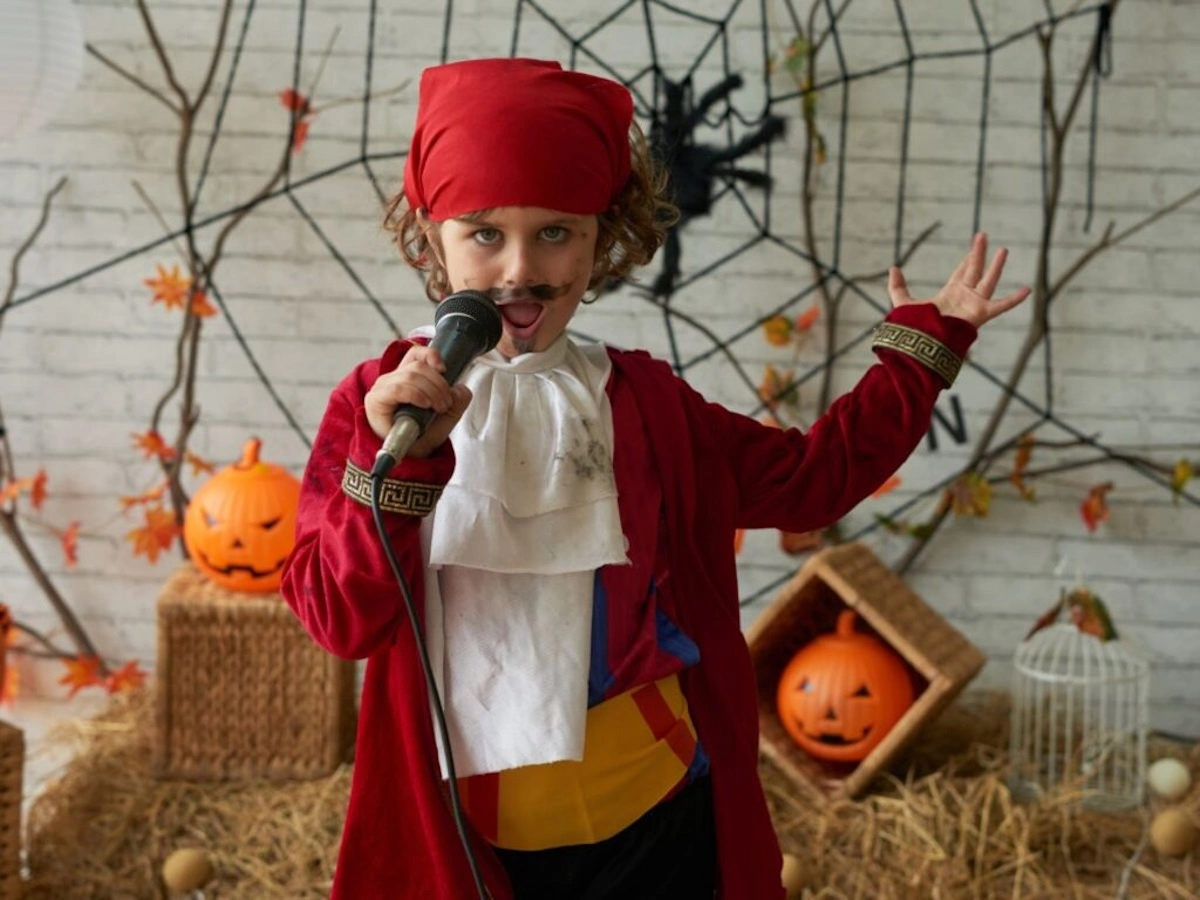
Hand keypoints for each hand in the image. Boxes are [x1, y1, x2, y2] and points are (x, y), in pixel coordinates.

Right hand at [364, 344, 471, 458]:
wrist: (407, 459)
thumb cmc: (421, 436)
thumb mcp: (447, 417)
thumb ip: (458, 401)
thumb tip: (461, 388)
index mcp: (407, 377)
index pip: (416, 354)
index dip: (431, 355)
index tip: (444, 369)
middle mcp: (393, 379)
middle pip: (419, 366)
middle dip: (439, 384)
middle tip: (446, 403)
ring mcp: (383, 388)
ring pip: (411, 375)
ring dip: (432, 391)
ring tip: (438, 408)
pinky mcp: (376, 399)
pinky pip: (398, 388)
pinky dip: (416, 394)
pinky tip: (425, 405)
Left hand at [887, 232, 1029, 328]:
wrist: (923, 343)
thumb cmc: (916, 327)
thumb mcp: (903, 302)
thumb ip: (897, 286)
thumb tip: (893, 268)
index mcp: (950, 293)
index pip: (962, 271)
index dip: (968, 258)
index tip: (975, 244)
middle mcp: (965, 296)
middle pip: (974, 269)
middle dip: (978, 252)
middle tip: (982, 235)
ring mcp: (974, 304)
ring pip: (988, 280)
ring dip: (995, 265)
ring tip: (1003, 250)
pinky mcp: (980, 314)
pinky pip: (1001, 305)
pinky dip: (1014, 299)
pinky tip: (1027, 290)